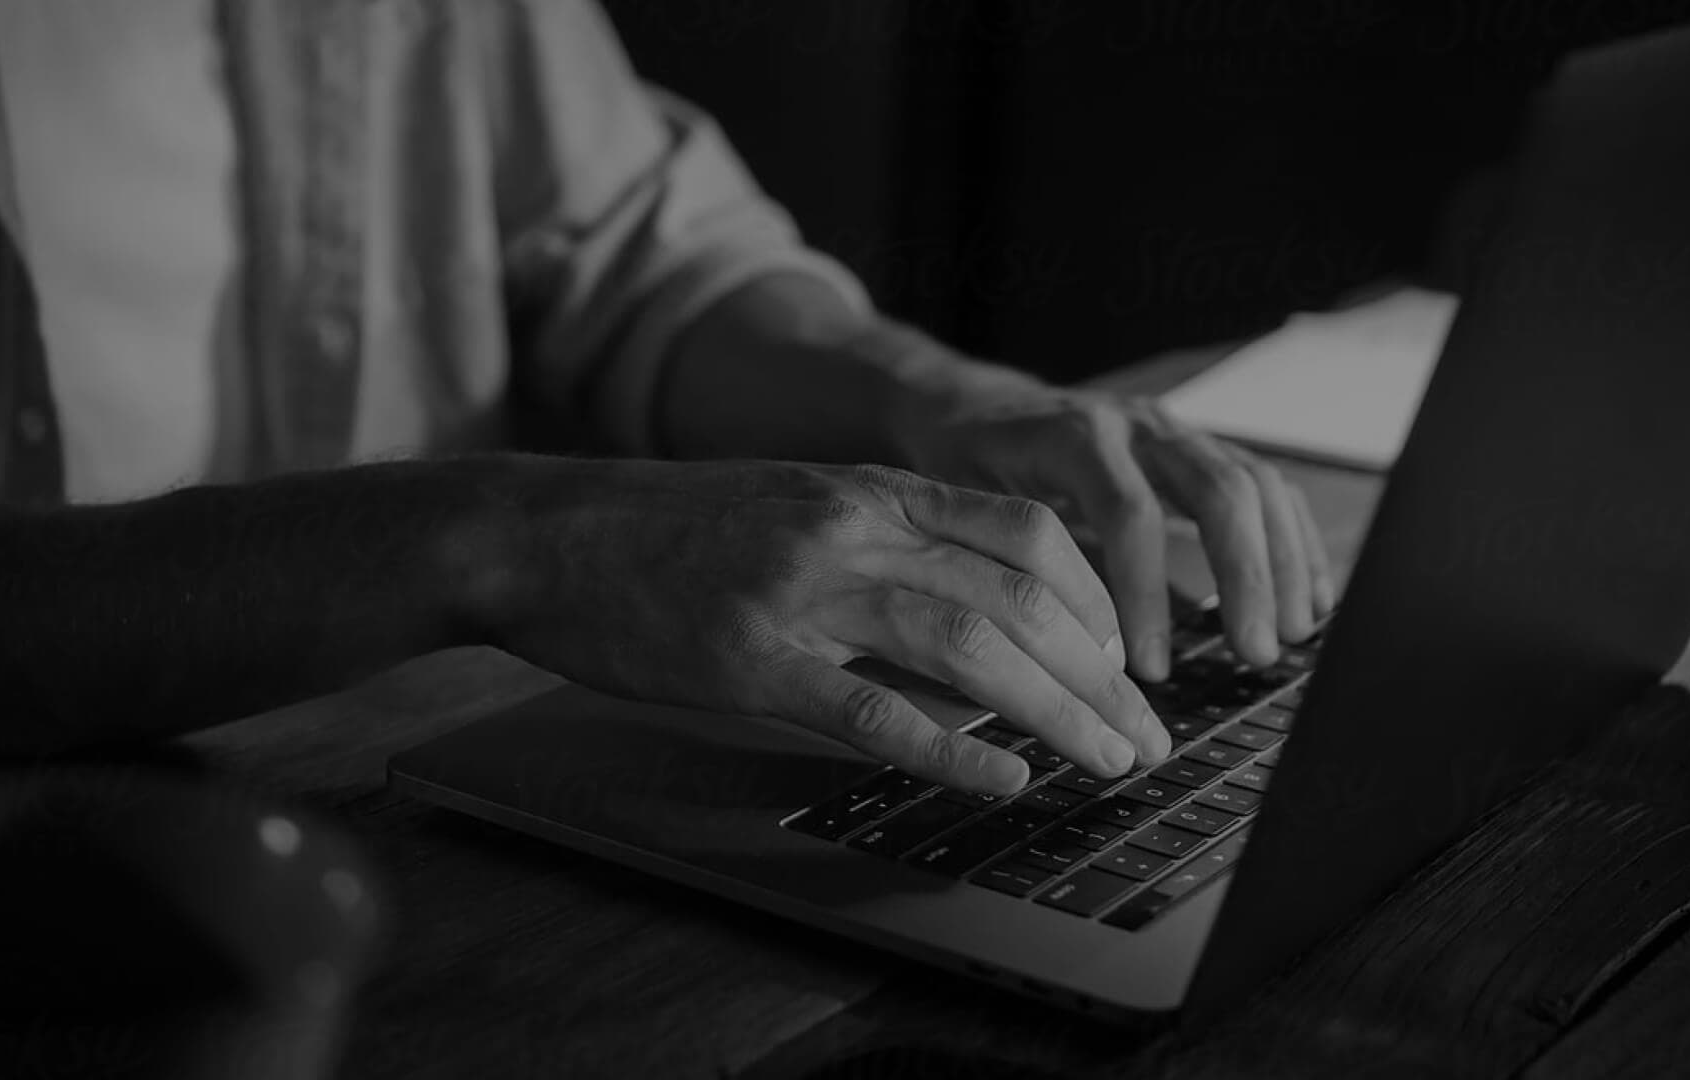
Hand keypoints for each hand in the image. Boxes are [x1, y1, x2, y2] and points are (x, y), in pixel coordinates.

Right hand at [466, 457, 1173, 792]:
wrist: (544, 531)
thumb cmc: (668, 528)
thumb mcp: (794, 504)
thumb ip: (885, 544)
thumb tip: (972, 614)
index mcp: (870, 489)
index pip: (1027, 531)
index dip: (1099, 598)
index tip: (1126, 659)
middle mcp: (852, 527)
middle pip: (1020, 596)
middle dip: (1103, 675)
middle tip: (1144, 737)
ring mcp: (802, 591)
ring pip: (968, 647)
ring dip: (1056, 712)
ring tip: (1107, 763)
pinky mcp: (749, 659)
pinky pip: (871, 707)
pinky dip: (948, 750)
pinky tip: (1001, 781)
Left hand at [890, 371, 1335, 677]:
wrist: (971, 407)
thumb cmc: (963, 469)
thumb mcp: (968, 508)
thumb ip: (1010, 562)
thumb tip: (1052, 654)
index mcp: (1075, 436)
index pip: (1131, 512)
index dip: (1146, 595)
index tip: (1148, 669)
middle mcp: (1137, 423)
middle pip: (1218, 490)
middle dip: (1246, 577)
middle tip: (1254, 655)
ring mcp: (1177, 431)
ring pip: (1255, 484)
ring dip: (1281, 564)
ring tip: (1290, 637)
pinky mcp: (1200, 446)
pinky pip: (1267, 486)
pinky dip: (1294, 542)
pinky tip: (1310, 600)